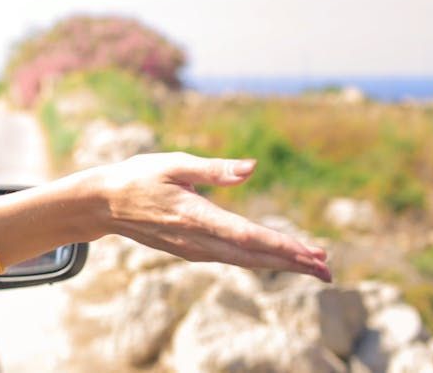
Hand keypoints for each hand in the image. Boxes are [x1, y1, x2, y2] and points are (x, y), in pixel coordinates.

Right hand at [91, 152, 330, 280]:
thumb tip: (252, 167)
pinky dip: (260, 260)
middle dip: (293, 263)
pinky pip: (232, 259)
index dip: (281, 245)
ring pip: (245, 261)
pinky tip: (277, 259)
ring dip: (281, 264)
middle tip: (328, 269)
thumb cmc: (138, 176)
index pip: (246, 235)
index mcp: (194, 216)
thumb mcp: (172, 163)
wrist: (104, 204)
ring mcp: (193, 249)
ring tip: (314, 268)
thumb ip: (213, 168)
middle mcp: (196, 240)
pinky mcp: (191, 251)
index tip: (311, 253)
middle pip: (253, 256)